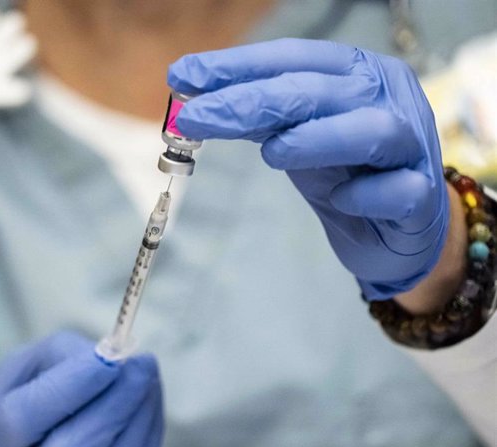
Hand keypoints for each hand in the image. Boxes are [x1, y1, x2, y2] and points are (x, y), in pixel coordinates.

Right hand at [0, 331, 162, 446]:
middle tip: (142, 362)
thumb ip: (53, 360)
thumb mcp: (12, 377)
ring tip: (145, 374)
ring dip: (140, 414)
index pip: (19, 418)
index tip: (108, 355)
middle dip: (116, 401)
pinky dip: (146, 431)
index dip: (68, 386)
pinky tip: (147, 401)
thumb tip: (108, 354)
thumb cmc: (14, 410)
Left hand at [168, 38, 448, 299]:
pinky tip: (340, 199)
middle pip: (319, 90)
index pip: (293, 58)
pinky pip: (399, 191)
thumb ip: (257, 117)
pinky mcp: (422, 197)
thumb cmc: (343, 172)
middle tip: (197, 116)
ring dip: (317, 139)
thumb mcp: (294, 137)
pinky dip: (366, 193)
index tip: (182, 75)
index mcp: (355, 73)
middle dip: (252, 100)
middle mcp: (388, 98)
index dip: (237, 65)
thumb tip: (193, 100)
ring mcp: (412, 146)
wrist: (395, 230)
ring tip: (272, 153)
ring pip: (373, 130)